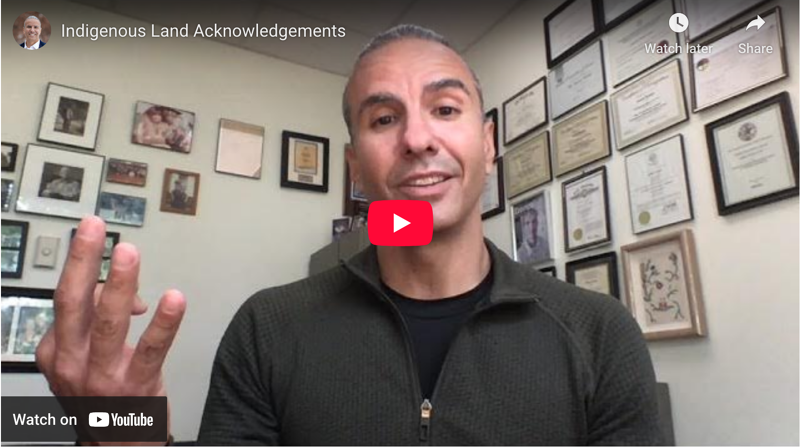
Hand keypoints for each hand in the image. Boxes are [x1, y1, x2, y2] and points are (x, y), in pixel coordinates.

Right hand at [35, 216, 186, 443]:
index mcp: (54, 352)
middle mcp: (71, 363)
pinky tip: (174, 300)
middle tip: (94, 226)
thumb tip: (127, 292)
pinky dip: (164, 322)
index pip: (67, 300)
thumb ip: (99, 320)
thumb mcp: (84, 361)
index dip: (87, 269)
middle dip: (83, 261)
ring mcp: (101, 377)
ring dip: (119, 285)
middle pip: (72, 302)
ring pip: (107, 322)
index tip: (96, 234)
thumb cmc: (102, 400)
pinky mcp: (136, 388)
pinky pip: (151, 349)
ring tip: (129, 253)